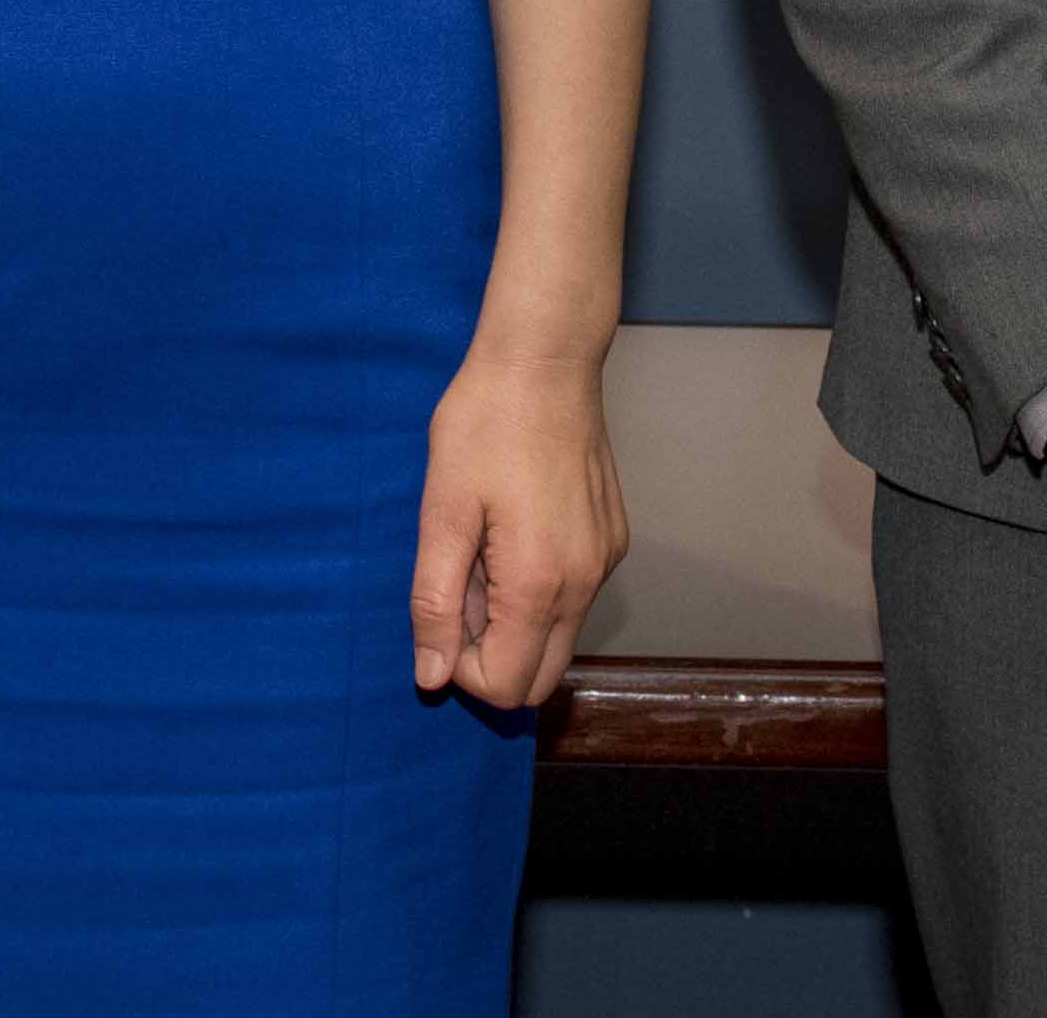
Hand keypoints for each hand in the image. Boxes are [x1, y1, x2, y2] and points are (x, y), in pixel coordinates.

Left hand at [411, 343, 628, 706]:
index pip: (506, 686)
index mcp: (540, 585)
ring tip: (482, 550)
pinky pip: (575, 597)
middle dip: (490, 655)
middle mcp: (585, 585)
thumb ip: (435, 601)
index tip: (439, 611)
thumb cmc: (484, 425)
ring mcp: (605, 562)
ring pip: (559, 637)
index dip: (460, 668)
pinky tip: (513, 529)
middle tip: (457, 588)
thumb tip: (432, 678)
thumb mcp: (442, 511)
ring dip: (513, 619)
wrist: (545, 360)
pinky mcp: (613, 540)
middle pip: (541, 678)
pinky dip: (539, 589)